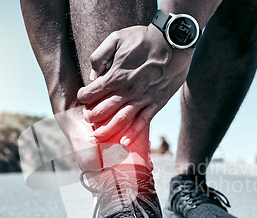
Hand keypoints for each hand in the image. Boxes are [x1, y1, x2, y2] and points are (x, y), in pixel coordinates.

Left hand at [77, 24, 192, 145]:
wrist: (173, 41)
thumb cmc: (144, 38)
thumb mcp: (116, 38)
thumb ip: (100, 56)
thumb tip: (94, 75)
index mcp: (116, 75)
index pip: (92, 93)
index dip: (84, 97)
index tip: (83, 98)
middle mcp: (128, 90)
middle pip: (104, 110)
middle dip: (92, 117)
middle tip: (88, 119)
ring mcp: (143, 98)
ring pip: (121, 119)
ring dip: (107, 130)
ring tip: (98, 137)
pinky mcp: (157, 102)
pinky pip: (143, 121)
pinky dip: (133, 133)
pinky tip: (124, 141)